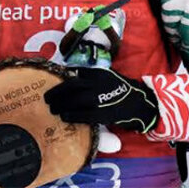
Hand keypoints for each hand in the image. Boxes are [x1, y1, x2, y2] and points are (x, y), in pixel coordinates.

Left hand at [44, 66, 159, 131]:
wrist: (142, 105)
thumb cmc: (120, 91)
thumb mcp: (106, 77)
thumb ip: (90, 75)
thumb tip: (69, 74)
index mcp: (98, 73)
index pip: (74, 72)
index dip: (61, 77)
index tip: (51, 81)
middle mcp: (98, 83)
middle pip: (71, 86)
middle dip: (57, 92)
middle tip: (47, 98)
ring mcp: (101, 98)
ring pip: (75, 100)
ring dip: (61, 105)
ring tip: (52, 108)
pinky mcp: (104, 113)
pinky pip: (84, 114)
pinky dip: (72, 115)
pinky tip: (64, 117)